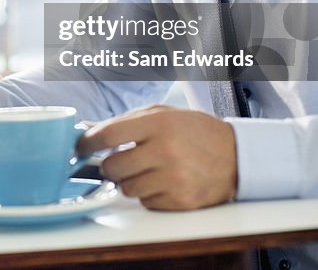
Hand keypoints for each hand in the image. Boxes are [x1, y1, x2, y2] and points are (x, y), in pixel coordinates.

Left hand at [77, 105, 237, 209]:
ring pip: (127, 188)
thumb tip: (88, 130)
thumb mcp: (162, 115)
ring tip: (148, 170)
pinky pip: (146, 203)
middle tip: (119, 161)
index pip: (109, 135)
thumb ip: (125, 121)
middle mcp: (166, 151)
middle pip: (113, 167)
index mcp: (159, 124)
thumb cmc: (195, 131)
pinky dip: (149, 194)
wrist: (237, 155)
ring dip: (130, 181)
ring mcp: (174, 178)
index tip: (80, 148)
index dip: (88, 143)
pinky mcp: (182, 201)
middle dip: (110, 166)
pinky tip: (163, 181)